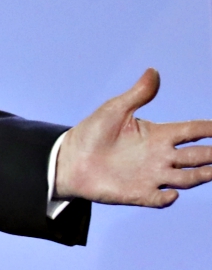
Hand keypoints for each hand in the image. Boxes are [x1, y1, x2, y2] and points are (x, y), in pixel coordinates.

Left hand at [55, 68, 211, 206]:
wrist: (70, 159)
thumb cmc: (93, 132)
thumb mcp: (115, 109)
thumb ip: (137, 94)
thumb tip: (153, 71)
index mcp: (157, 135)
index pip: (191, 131)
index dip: (208, 129)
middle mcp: (160, 156)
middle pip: (196, 156)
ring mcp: (151, 176)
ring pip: (186, 178)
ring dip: (201, 176)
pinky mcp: (138, 193)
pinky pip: (158, 198)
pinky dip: (166, 198)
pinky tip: (172, 194)